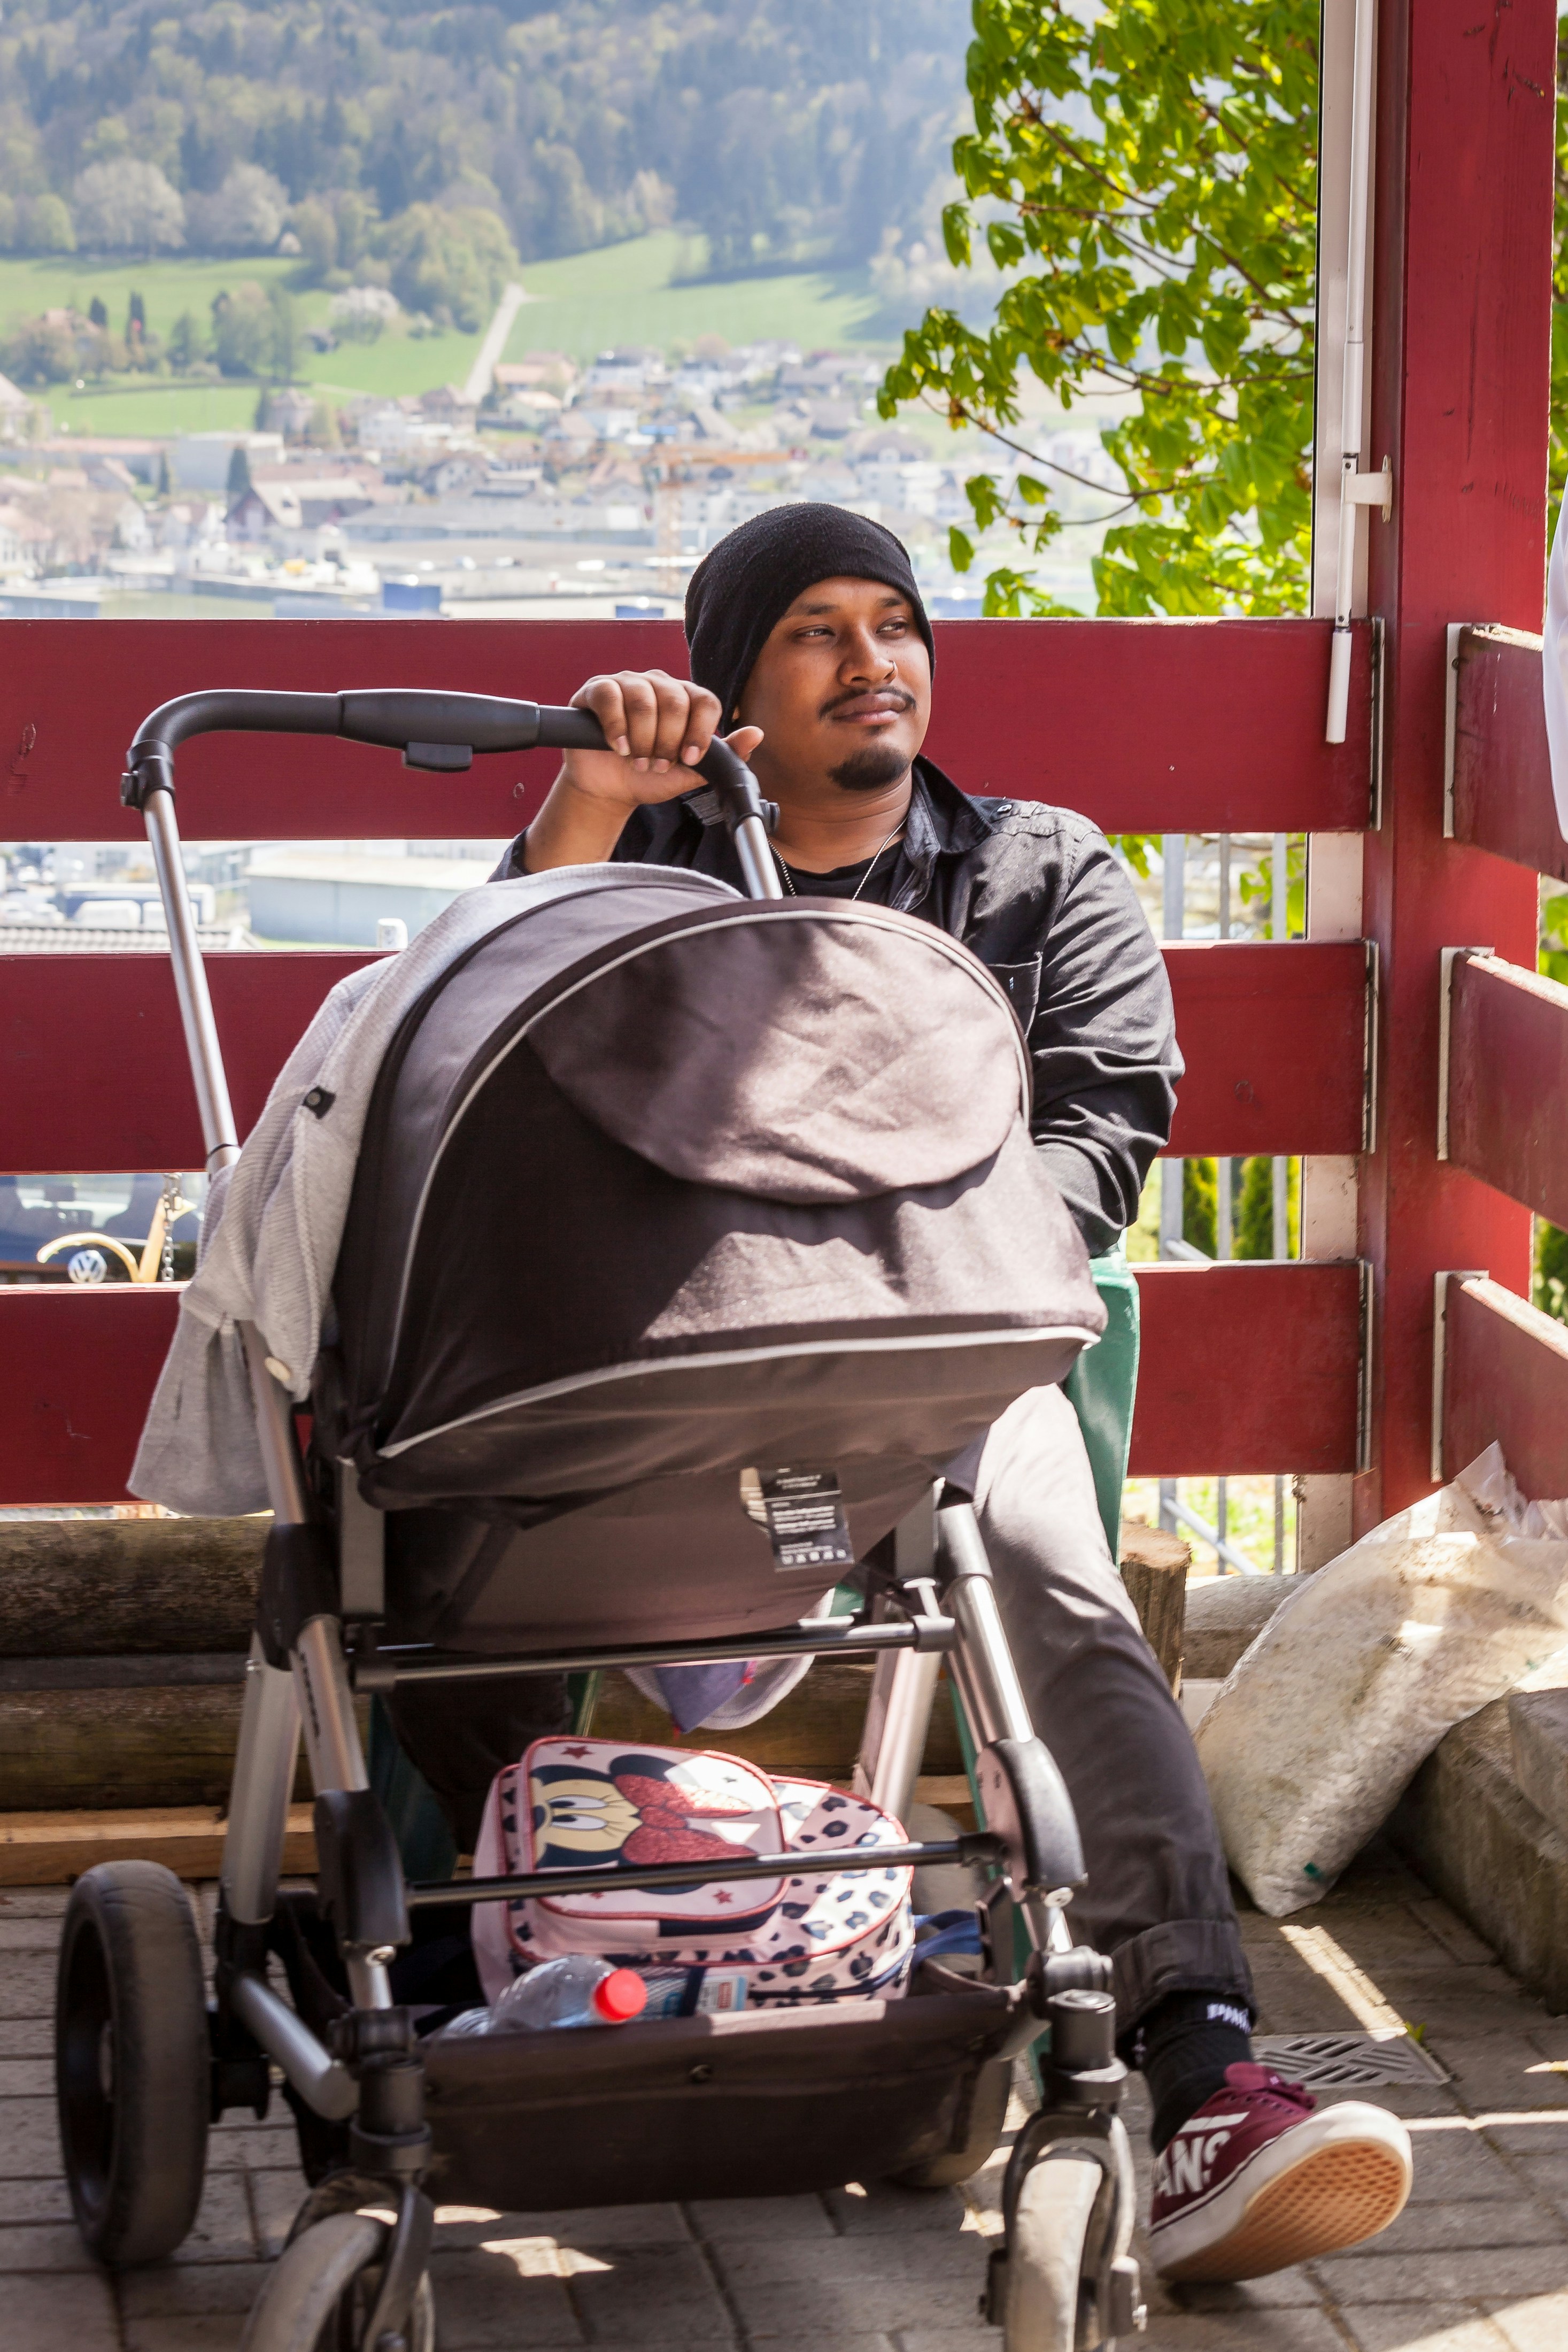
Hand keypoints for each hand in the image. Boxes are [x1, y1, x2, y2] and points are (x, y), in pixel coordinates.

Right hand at [520, 671, 762, 872]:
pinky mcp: (598, 689)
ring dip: (641, 740)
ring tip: (636, 761)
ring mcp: (627, 683)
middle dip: (667, 742)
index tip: (689, 759)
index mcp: (685, 699)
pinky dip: (616, 727)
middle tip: (656, 765)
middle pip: (675, 701)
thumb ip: (722, 756)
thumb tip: (756, 734)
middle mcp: (658, 684)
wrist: (609, 790)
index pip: (705, 700)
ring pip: (643, 700)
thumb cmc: (649, 777)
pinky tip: (618, 747)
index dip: (699, 732)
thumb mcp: (689, 773)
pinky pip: (610, 696)